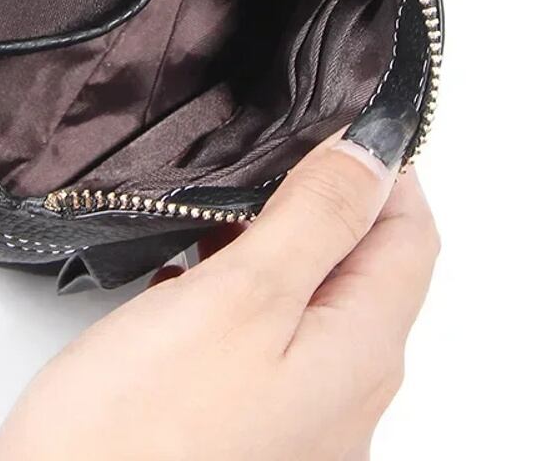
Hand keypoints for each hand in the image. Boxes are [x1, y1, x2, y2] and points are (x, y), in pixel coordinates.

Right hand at [0, 134, 438, 460]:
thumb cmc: (142, 438)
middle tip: (283, 148)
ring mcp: (296, 418)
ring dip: (280, 243)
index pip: (410, 237)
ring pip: (311, 301)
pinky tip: (191, 279)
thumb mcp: (242, 298)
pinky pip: (264, 339)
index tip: (345, 123)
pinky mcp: (241, 426)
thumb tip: (369, 154)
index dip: (386, 169)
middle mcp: (343, 393)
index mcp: (359, 353)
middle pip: (366, 269)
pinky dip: (241, 291)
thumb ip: (315, 221)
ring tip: (228, 202)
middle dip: (332, 201)